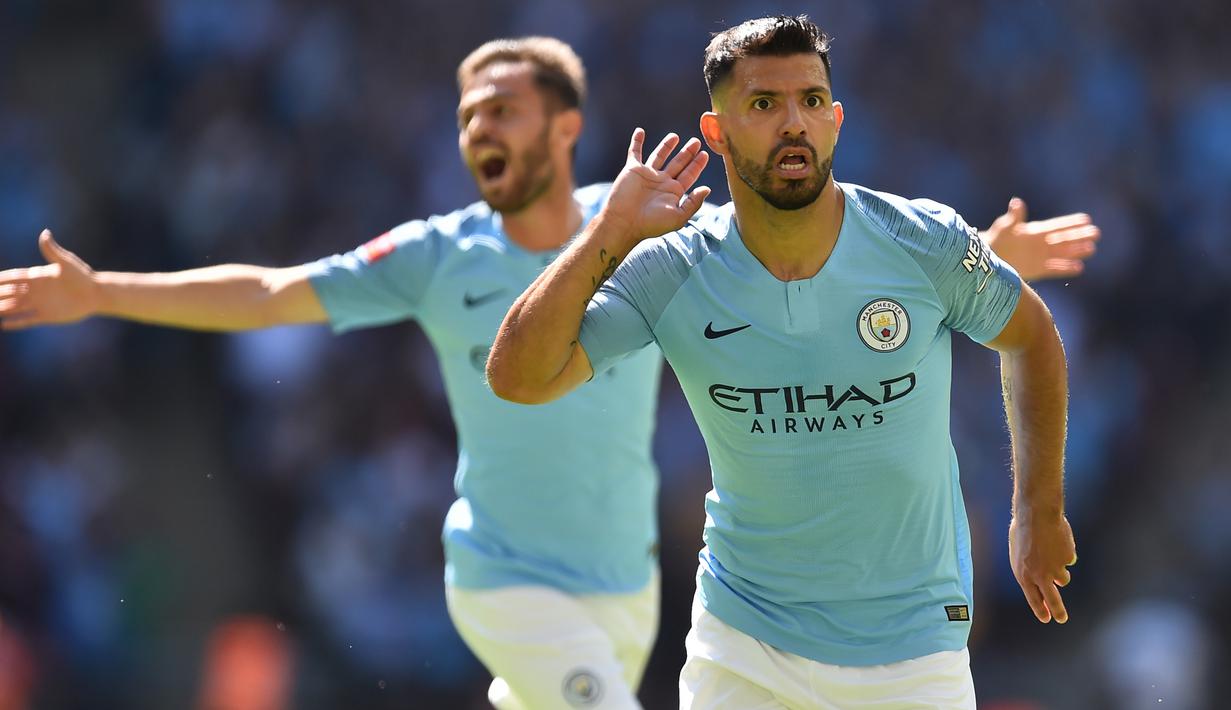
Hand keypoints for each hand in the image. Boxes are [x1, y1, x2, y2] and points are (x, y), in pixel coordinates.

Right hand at [0, 230, 100, 329]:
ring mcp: (40, 304)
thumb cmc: (82, 276)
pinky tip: (4, 325)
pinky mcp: (47, 316)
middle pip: (10, 293)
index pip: (13, 277)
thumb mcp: (66, 262)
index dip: (1, 279)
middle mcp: (36, 291)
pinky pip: (27, 320)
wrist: (96, 294)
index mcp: (37, 277)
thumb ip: (52, 250)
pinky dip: (16, 322)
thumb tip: (45, 233)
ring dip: (2, 309)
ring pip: (15, 307)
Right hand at [603, 128, 710, 240]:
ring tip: (675, 136)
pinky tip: (640, 131)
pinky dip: (636, 142)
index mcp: (673, 192)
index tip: (705, 154)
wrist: (625, 222)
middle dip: (687, 153)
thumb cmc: (651, 223)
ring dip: (666, 146)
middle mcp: (662, 182)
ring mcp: (647, 175)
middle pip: (678, 163)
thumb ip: (693, 203)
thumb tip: (707, 189)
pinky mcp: (633, 170)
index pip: (689, 175)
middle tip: (696, 142)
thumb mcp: (678, 216)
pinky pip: (635, 153)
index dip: (697, 165)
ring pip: (659, 156)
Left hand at [983, 198, 1099, 280]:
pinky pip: (1054, 269)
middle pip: (1064, 239)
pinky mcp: (1037, 270)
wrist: (988, 257)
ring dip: (1076, 252)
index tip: (1086, 219)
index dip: (1071, 222)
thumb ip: (1014, 217)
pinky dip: (1065, 268)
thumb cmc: (997, 239)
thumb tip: (1017, 203)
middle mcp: (1041, 244)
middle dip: (1080, 236)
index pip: (1057, 226)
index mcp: (1036, 231)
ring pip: (1063, 253)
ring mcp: (1040, 257)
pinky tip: (1079, 268)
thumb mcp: (1005, 226)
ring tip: (1092, 249)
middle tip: (1096, 233)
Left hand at [1009, 512, 1075, 622]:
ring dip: (1060, 572)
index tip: (1047, 618)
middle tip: (1062, 619)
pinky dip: (1064, 553)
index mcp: (1023, 574)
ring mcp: (1056, 568)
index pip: (1033, 599)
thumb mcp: (1018, 554)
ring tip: (1051, 553)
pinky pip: (1069, 560)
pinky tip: (1057, 540)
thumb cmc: (1023, 531)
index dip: (1040, 609)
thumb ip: (1029, 569)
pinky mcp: (1068, 559)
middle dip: (1058, 611)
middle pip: (1052, 600)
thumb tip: (1044, 583)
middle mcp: (1040, 575)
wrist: (1036, 514)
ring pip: (1063, 579)